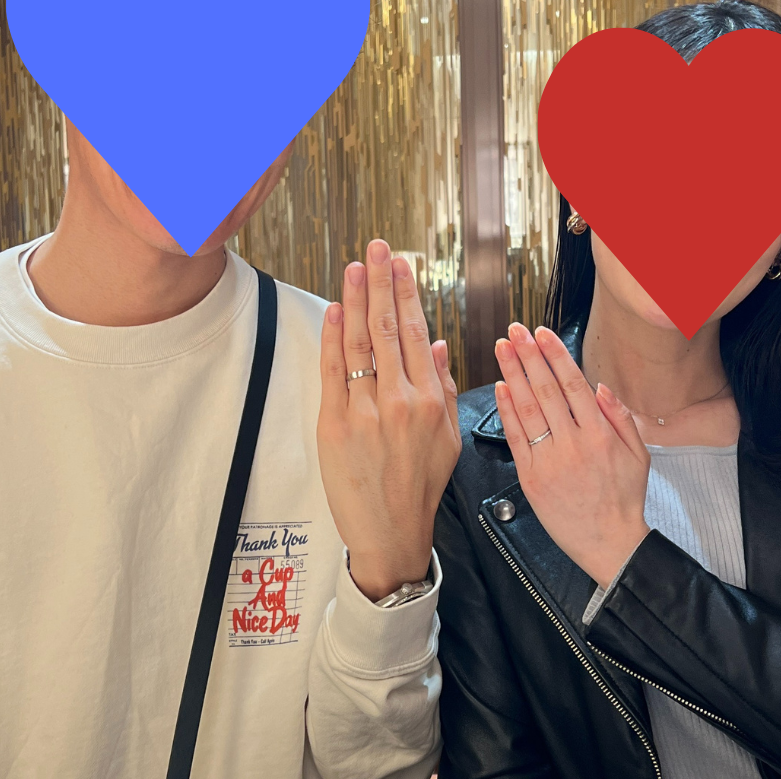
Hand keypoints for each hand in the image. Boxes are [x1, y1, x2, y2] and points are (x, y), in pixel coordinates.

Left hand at [318, 239, 461, 601]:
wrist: (392, 534)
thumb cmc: (421, 486)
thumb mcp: (447, 438)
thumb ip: (444, 386)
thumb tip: (436, 342)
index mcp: (432, 400)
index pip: (417, 332)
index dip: (407, 293)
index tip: (401, 264)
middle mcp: (401, 401)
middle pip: (388, 328)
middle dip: (382, 282)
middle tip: (377, 247)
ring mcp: (367, 413)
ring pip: (361, 344)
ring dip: (357, 300)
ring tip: (355, 266)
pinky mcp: (336, 427)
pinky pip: (334, 374)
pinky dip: (333, 339)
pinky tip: (336, 310)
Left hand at [494, 324, 649, 588]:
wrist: (610, 544)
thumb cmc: (624, 498)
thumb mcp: (639, 455)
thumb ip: (621, 417)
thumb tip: (599, 386)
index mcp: (599, 434)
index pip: (572, 383)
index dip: (555, 355)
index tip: (542, 333)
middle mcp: (573, 443)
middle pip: (545, 389)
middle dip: (528, 355)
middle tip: (514, 331)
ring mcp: (549, 460)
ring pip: (527, 408)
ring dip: (512, 374)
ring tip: (502, 349)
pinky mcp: (531, 477)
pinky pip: (515, 438)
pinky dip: (506, 411)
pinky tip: (500, 387)